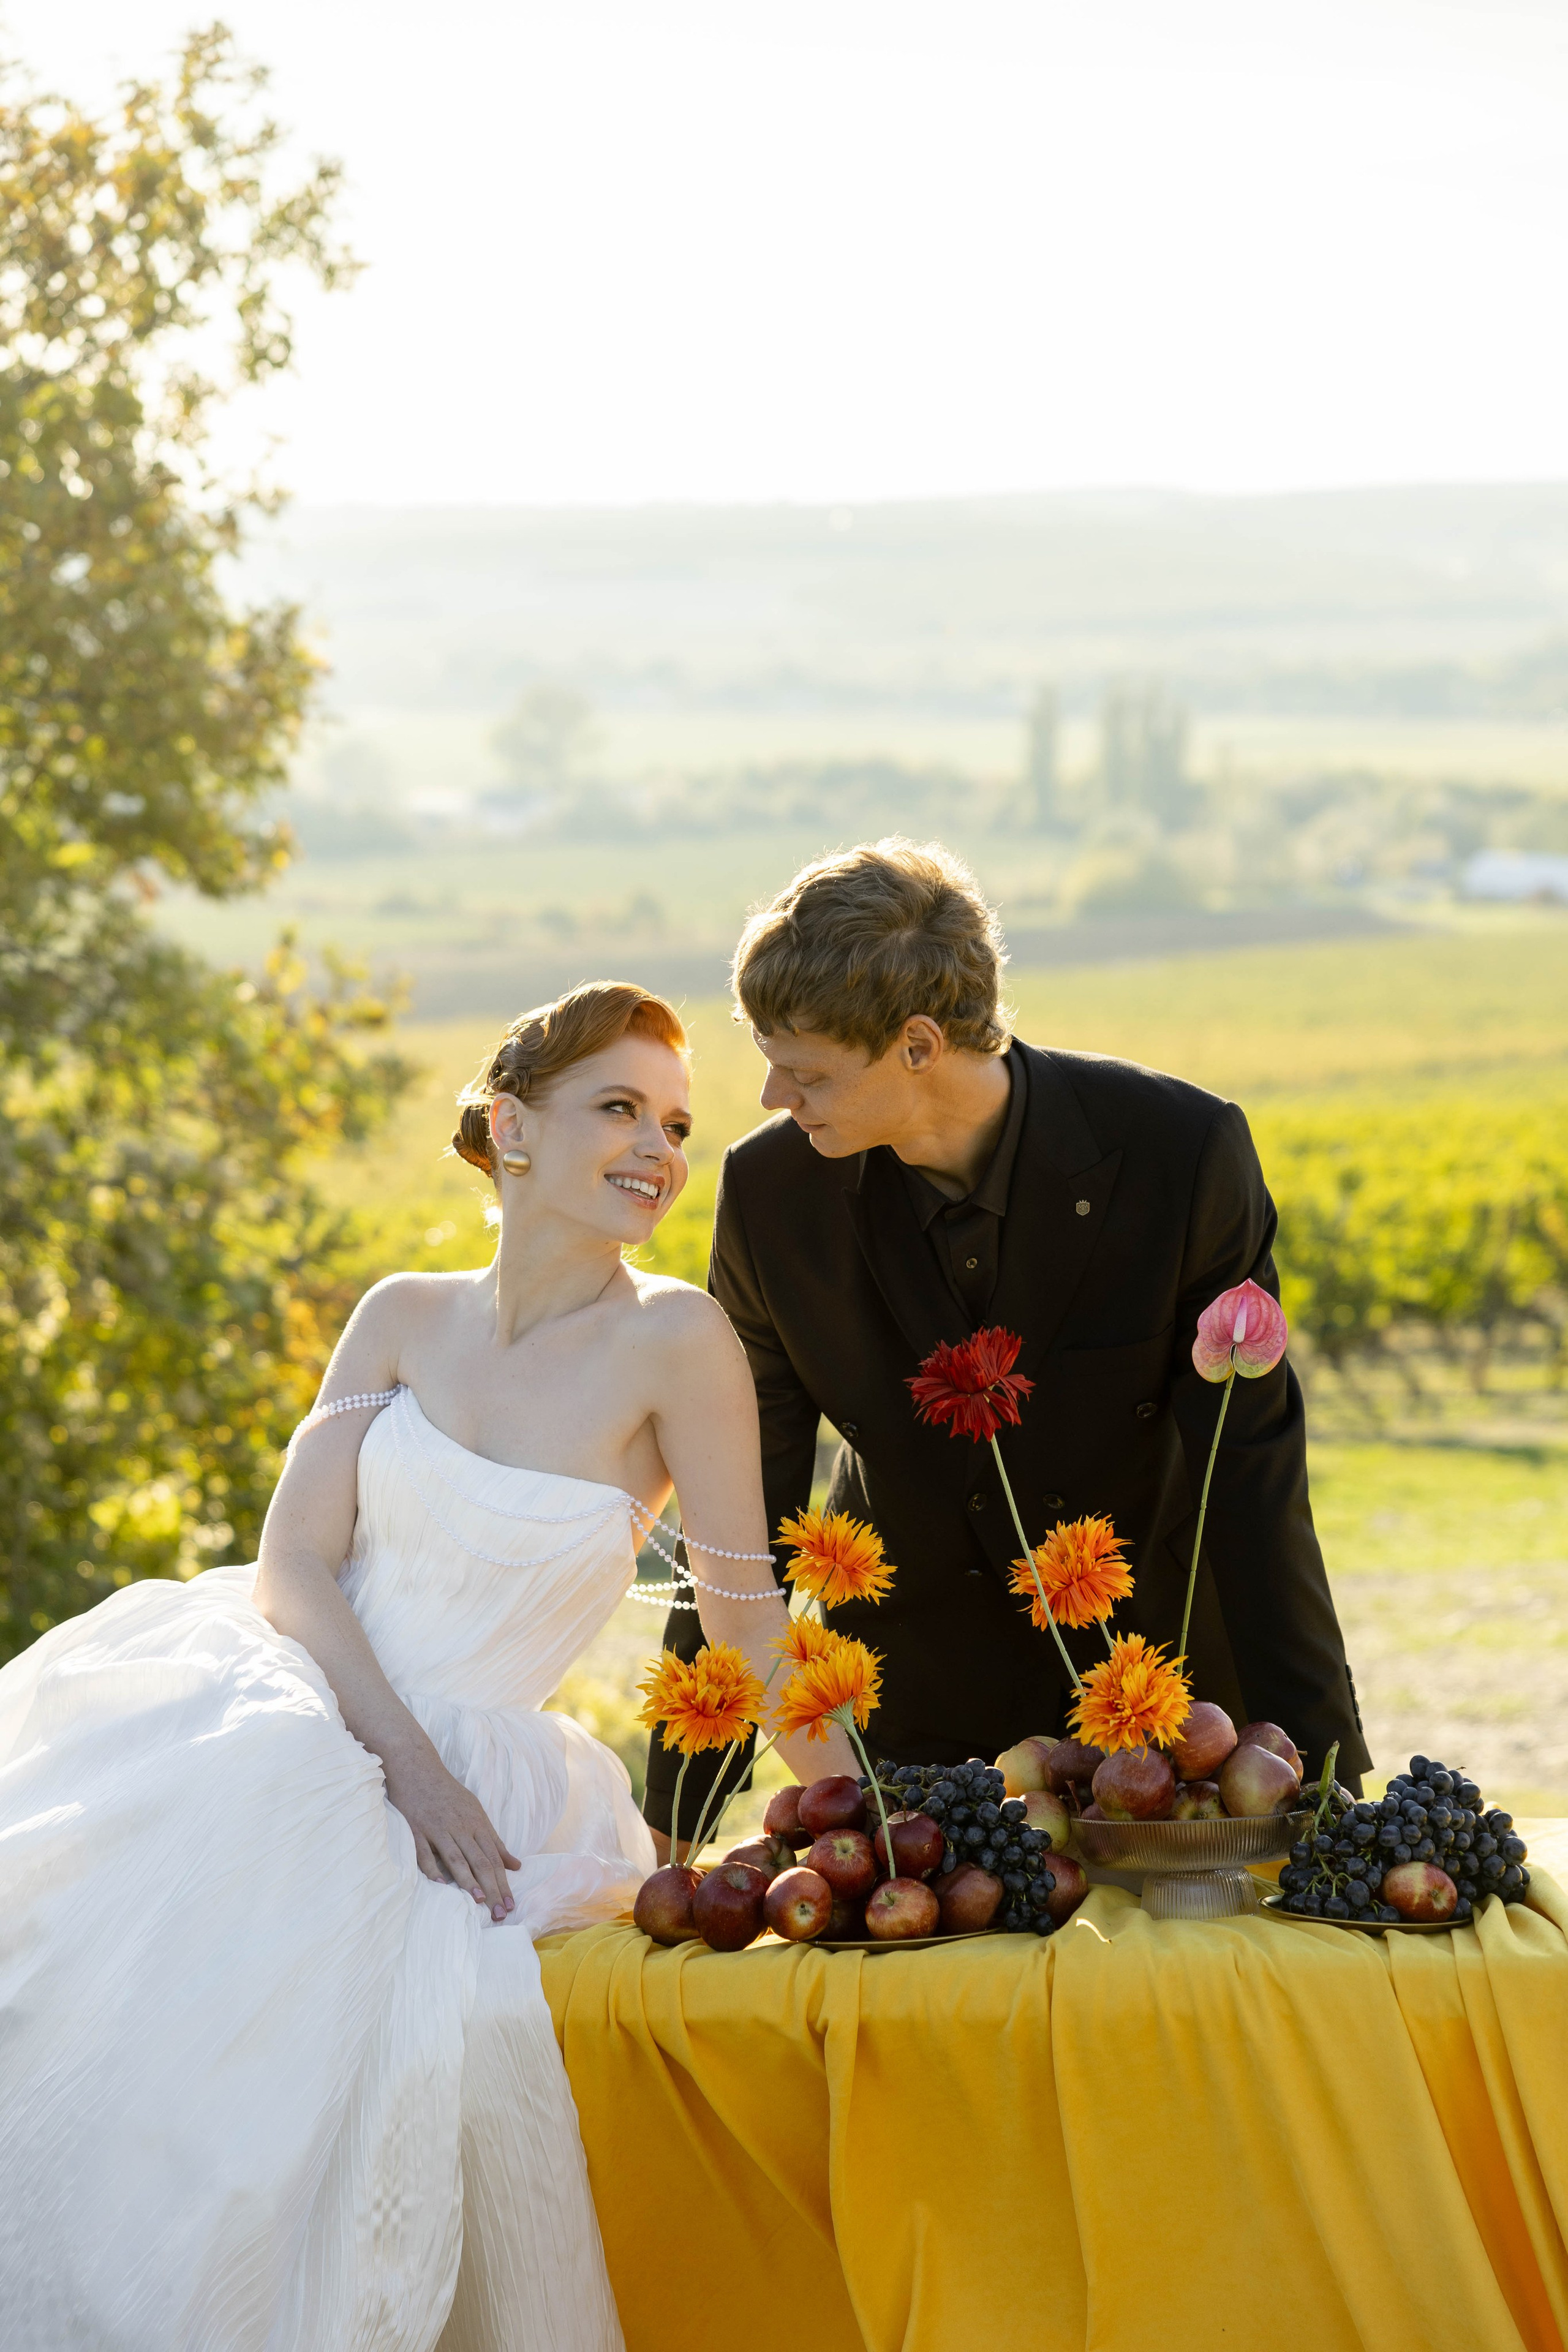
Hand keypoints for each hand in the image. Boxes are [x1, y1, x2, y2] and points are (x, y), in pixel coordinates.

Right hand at [383, 1744, 520, 1920]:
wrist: (417, 1767)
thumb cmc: (448, 1793)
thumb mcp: (475, 1812)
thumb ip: (494, 1840)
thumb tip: (516, 1864)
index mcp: (476, 1823)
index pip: (494, 1858)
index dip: (504, 1882)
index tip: (511, 1905)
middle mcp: (460, 1827)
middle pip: (480, 1860)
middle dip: (492, 1888)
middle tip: (500, 1913)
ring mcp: (437, 1828)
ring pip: (456, 1857)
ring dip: (468, 1880)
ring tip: (479, 1900)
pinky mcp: (416, 1829)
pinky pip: (424, 1852)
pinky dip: (432, 1869)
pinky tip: (441, 1885)